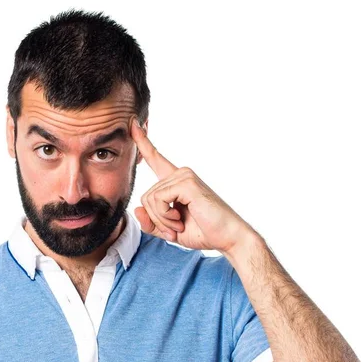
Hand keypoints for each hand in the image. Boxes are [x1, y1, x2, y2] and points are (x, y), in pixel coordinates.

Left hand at [130, 119, 257, 254]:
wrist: (228, 238)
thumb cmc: (202, 232)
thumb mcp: (168, 230)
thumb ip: (150, 222)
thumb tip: (136, 209)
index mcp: (176, 181)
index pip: (156, 158)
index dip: (143, 142)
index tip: (134, 124)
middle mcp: (180, 174)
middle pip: (146, 197)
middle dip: (156, 220)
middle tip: (175, 229)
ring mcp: (184, 176)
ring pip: (150, 199)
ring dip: (161, 220)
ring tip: (179, 225)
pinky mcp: (187, 182)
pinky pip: (157, 199)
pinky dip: (164, 216)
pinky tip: (180, 219)